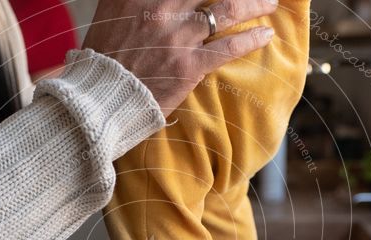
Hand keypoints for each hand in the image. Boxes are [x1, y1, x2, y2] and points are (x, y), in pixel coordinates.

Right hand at [83, 0, 278, 115]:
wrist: (100, 100)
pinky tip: (265, 35)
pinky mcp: (188, 65)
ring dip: (254, 3)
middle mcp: (160, 7)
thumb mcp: (112, 11)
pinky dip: (251, 39)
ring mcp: (177, 36)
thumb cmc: (104, 58)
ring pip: (227, 9)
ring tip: (270, 2)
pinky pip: (228, 47)